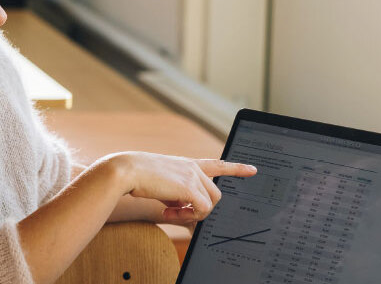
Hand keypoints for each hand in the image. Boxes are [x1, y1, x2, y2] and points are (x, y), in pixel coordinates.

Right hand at [97, 152, 256, 223]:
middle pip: (216, 194)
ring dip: (193, 213)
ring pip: (210, 203)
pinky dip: (187, 216)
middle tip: (177, 212)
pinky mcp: (189, 187)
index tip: (253, 169)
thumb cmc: (139, 177)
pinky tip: (168, 212)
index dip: (236, 168)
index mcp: (188, 164)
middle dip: (201, 208)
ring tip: (170, 211)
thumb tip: (187, 211)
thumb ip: (178, 196)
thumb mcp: (163, 185)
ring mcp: (193, 176)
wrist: (126, 170)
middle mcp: (194, 168)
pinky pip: (201, 209)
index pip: (218, 164)